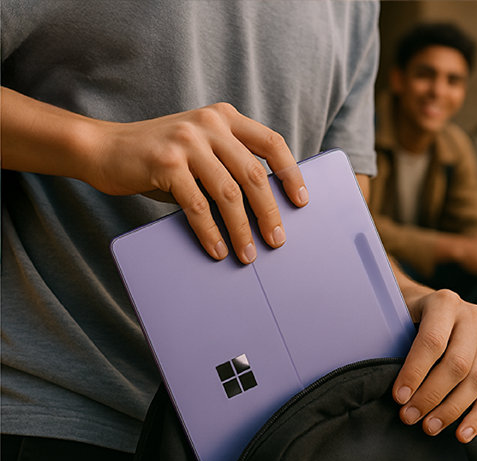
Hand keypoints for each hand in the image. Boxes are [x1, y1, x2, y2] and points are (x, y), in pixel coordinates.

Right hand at [86, 102, 307, 262]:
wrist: (104, 148)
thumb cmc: (160, 157)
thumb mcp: (200, 150)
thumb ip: (229, 165)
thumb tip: (267, 209)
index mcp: (225, 118)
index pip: (272, 143)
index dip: (291, 173)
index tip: (301, 202)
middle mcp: (209, 125)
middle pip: (253, 175)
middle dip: (269, 212)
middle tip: (277, 240)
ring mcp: (187, 142)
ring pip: (228, 194)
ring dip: (241, 230)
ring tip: (248, 254)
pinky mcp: (166, 163)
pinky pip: (198, 206)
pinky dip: (211, 232)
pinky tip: (217, 250)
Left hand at [393, 278, 476, 442]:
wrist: (424, 304)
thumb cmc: (402, 314)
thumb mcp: (394, 316)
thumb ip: (394, 343)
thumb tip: (392, 387)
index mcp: (445, 302)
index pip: (433, 342)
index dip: (415, 373)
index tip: (398, 398)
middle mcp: (472, 317)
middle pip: (458, 364)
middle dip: (432, 396)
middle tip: (409, 417)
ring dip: (452, 410)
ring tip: (429, 428)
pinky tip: (461, 435)